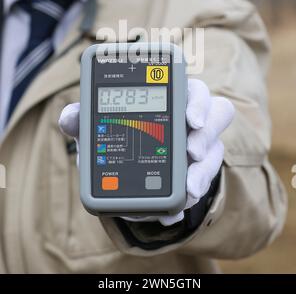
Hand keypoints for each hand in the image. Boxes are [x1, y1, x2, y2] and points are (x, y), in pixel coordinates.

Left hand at [59, 79, 234, 226]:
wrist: (124, 169)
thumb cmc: (115, 134)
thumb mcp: (98, 125)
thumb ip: (84, 118)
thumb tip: (70, 118)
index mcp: (173, 98)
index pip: (196, 91)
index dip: (198, 101)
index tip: (190, 119)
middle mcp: (191, 121)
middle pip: (217, 118)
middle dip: (206, 137)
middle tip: (191, 152)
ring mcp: (198, 149)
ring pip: (213, 155)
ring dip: (202, 174)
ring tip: (187, 191)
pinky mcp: (195, 175)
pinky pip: (199, 187)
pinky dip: (184, 202)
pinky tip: (170, 213)